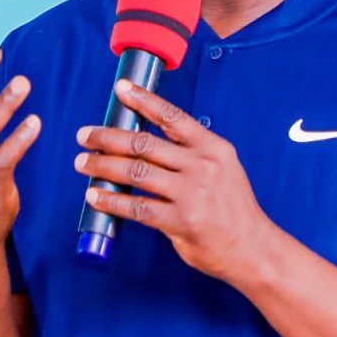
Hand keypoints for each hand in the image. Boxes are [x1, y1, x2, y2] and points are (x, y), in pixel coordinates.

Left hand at [74, 79, 271, 283]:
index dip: (144, 100)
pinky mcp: (181, 221)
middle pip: (144, 144)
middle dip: (108, 137)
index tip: (121, 88)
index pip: (172, 116)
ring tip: (83, 163)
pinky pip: (137, 208)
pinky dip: (112, 201)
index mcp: (212, 148)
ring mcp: (191, 194)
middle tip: (85, 135)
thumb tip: (147, 143)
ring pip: (135, 173)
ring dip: (103, 166)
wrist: (253, 247)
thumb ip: (191, 154)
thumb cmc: (233, 207)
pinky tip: (96, 196)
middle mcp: (202, 166)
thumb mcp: (223, 167)